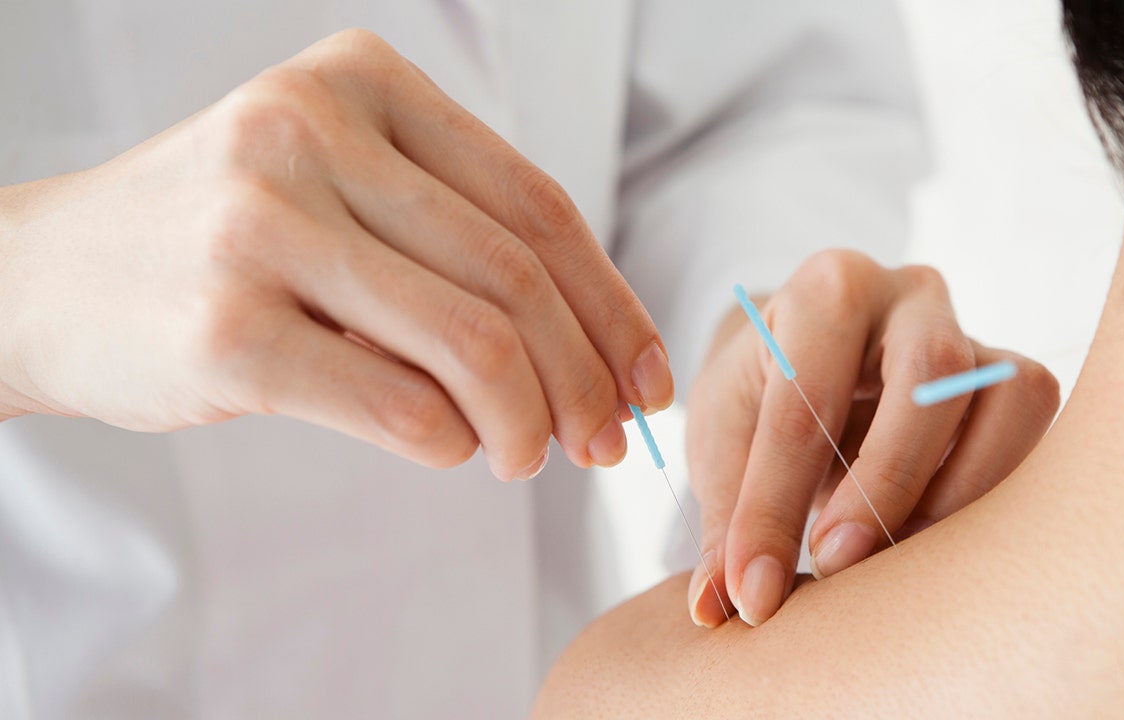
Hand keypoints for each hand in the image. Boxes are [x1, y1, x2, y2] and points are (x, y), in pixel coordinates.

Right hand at [0, 29, 672, 479]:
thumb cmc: (219, 241)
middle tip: (604, 441)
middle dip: (585, 377)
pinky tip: (453, 449)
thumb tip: (598, 356)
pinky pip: (398, 404)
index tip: (647, 376)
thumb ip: (452, 240)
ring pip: (470, 341)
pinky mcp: (225, 327)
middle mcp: (311, 130)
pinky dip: (451, 441)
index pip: (536, 205)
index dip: (612, 304)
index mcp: (362, 81)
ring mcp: (261, 224)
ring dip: (527, 422)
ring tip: (528, 458)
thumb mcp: (337, 189)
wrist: (42, 278)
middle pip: (516, 274)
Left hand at [685, 250, 1058, 625]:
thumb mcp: (724, 449)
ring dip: (956, 494)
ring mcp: (974, 334)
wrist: (809, 376)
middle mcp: (909, 295)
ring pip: (1006, 399)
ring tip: (894, 562)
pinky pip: (1035, 429)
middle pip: (930, 373)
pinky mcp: (1014, 383)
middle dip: (884, 483)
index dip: (773, 505)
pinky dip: (993, 493)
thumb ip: (725, 523)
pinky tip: (938, 545)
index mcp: (824, 291)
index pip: (802, 399)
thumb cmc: (762, 402)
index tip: (755, 592)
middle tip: (835, 565)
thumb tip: (717, 607)